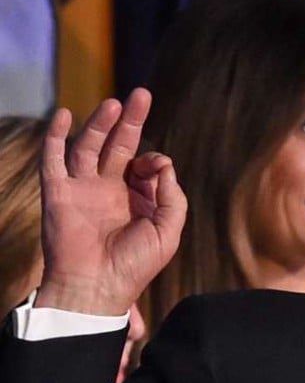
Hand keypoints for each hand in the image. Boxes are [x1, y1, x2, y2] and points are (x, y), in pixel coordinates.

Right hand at [35, 88, 186, 314]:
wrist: (97, 287)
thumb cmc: (135, 265)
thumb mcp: (168, 230)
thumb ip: (172, 196)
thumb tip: (163, 163)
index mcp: (136, 199)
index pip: (144, 164)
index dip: (153, 161)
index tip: (154, 171)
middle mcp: (109, 190)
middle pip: (118, 145)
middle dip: (130, 120)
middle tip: (141, 94)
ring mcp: (82, 189)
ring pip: (89, 146)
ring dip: (100, 124)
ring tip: (114, 103)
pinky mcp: (58, 193)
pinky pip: (53, 159)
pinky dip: (56, 137)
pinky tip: (64, 115)